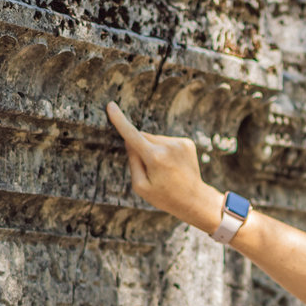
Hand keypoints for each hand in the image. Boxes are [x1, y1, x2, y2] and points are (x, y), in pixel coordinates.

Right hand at [105, 101, 224, 232]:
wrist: (194, 199)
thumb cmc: (164, 196)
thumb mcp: (140, 186)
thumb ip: (133, 162)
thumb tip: (130, 142)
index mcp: (154, 158)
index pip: (132, 135)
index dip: (119, 120)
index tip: (111, 106)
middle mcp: (168, 146)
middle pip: (143, 137)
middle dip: (140, 148)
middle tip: (150, 170)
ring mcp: (179, 143)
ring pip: (155, 139)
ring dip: (154, 150)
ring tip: (164, 170)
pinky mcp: (187, 142)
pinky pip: (167, 141)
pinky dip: (165, 150)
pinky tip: (172, 165)